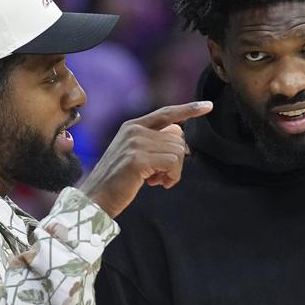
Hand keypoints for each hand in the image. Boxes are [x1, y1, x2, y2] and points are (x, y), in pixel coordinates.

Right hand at [79, 101, 212, 217]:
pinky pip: (173, 163)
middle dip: (176, 161)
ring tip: (158, 181)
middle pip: (178, 139)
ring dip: (174, 171)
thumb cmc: (118, 180)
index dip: (189, 109)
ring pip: (178, 151)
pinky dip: (172, 177)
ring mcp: (136, 143)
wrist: (96, 198)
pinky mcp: (138, 159)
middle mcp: (134, 130)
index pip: (167, 113)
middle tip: (160, 176)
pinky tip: (158, 184)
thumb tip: (180, 135)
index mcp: (132, 126)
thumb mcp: (135, 154)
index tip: (208, 106)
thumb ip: (154, 142)